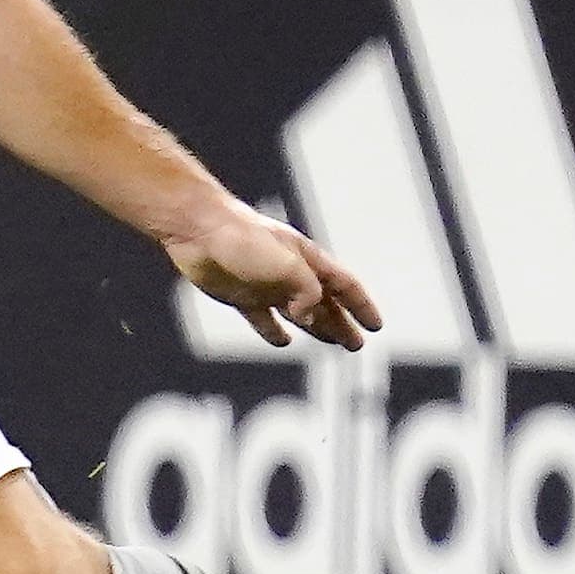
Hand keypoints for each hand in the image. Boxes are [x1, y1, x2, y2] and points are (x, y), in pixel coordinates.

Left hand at [164, 201, 381, 352]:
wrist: (198, 228)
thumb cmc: (244, 239)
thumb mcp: (287, 265)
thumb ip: (306, 292)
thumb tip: (309, 320)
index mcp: (307, 260)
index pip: (344, 285)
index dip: (361, 305)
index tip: (376, 326)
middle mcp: (290, 273)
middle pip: (324, 303)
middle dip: (342, 323)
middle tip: (356, 345)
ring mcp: (265, 285)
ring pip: (299, 313)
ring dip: (317, 328)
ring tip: (334, 344)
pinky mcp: (240, 295)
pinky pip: (263, 318)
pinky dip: (274, 331)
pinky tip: (283, 341)